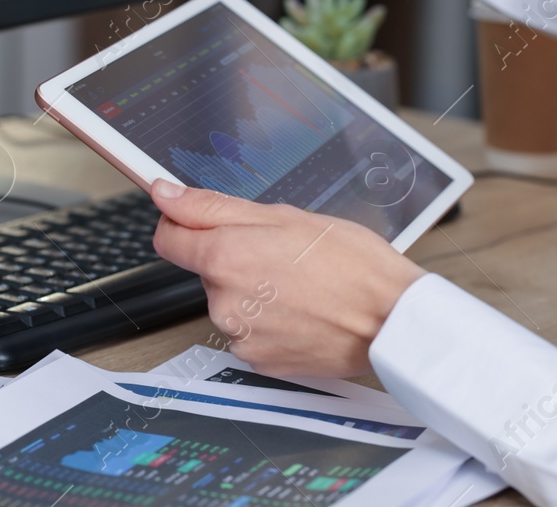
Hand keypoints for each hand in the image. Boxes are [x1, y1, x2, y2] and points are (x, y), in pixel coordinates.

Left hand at [151, 178, 425, 377]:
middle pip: (207, 270)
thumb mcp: (284, 215)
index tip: (198, 220)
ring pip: (231, 302)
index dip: (182, 223)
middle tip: (283, 253)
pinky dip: (269, 321)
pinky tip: (302, 310)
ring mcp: (241, 336)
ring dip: (254, 291)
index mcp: (224, 258)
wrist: (391, 320)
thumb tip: (165, 194)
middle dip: (235, 257)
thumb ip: (212, 206)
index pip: (167, 239)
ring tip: (300, 284)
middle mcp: (223, 302)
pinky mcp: (259, 361)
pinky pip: (251, 332)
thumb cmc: (351, 264)